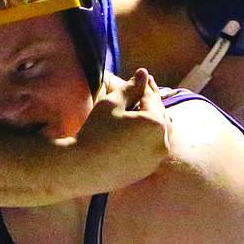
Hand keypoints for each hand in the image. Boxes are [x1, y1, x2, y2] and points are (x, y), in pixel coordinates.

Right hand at [68, 69, 169, 191]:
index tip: (142, 74)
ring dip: (154, 118)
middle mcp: (161, 143)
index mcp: (156, 123)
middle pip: (159, 114)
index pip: (151, 97)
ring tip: (146, 108)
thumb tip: (144, 72)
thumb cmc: (96, 133)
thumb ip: (131, 87)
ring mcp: (155, 159)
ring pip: (159, 132)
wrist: (82, 169)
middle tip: (146, 87)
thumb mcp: (112, 103)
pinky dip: (148, 136)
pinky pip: (152, 148)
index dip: (145, 84)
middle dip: (152, 100)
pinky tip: (140, 130)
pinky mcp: (147, 170)